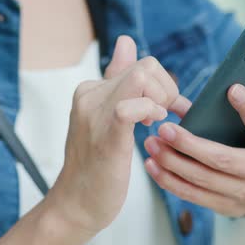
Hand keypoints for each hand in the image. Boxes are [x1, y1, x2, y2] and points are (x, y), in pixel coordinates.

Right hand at [48, 35, 190, 234]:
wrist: (76, 203)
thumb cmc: (97, 164)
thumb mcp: (109, 116)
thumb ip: (119, 82)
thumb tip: (126, 42)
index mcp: (91, 89)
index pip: (138, 63)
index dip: (161, 84)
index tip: (164, 109)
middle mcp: (90, 94)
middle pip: (146, 66)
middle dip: (167, 90)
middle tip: (162, 118)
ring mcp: (96, 113)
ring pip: (142, 77)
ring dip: (162, 100)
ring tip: (155, 123)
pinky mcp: (107, 135)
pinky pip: (133, 106)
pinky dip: (151, 112)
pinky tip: (151, 128)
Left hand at [144, 84, 244, 218]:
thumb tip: (223, 87)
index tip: (232, 89)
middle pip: (222, 160)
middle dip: (189, 144)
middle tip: (164, 128)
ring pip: (202, 180)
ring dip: (171, 163)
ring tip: (151, 144)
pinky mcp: (227, 207)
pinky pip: (193, 196)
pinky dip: (170, 181)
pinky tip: (153, 165)